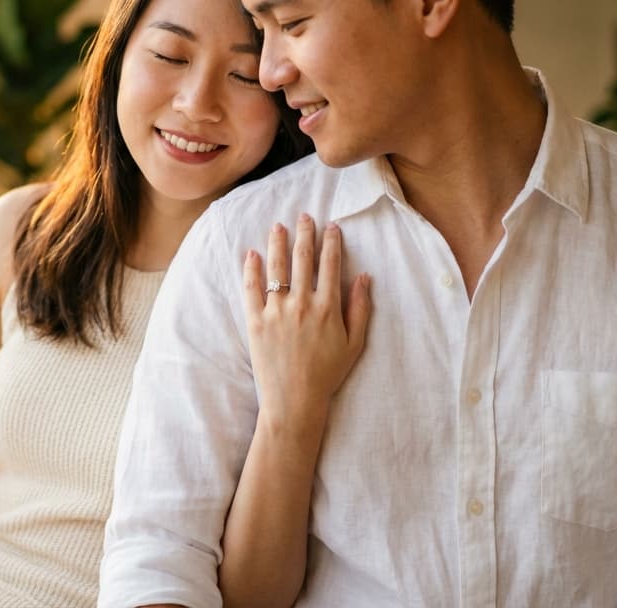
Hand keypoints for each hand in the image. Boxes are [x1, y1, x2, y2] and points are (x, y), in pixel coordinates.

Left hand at [241, 214, 371, 425]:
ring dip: (277, 243)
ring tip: (278, 227)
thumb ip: (360, 309)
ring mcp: (276, 311)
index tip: (330, 226)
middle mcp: (302, 304)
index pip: (330, 264)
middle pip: (302, 259)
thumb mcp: (354, 344)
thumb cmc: (327, 374)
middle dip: (304, 233)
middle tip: (304, 216)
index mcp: (328, 308)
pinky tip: (252, 254)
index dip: (331, 242)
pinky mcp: (255, 321)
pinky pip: (251, 289)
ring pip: (276, 268)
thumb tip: (364, 277)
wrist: (294, 400)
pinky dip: (251, 269)